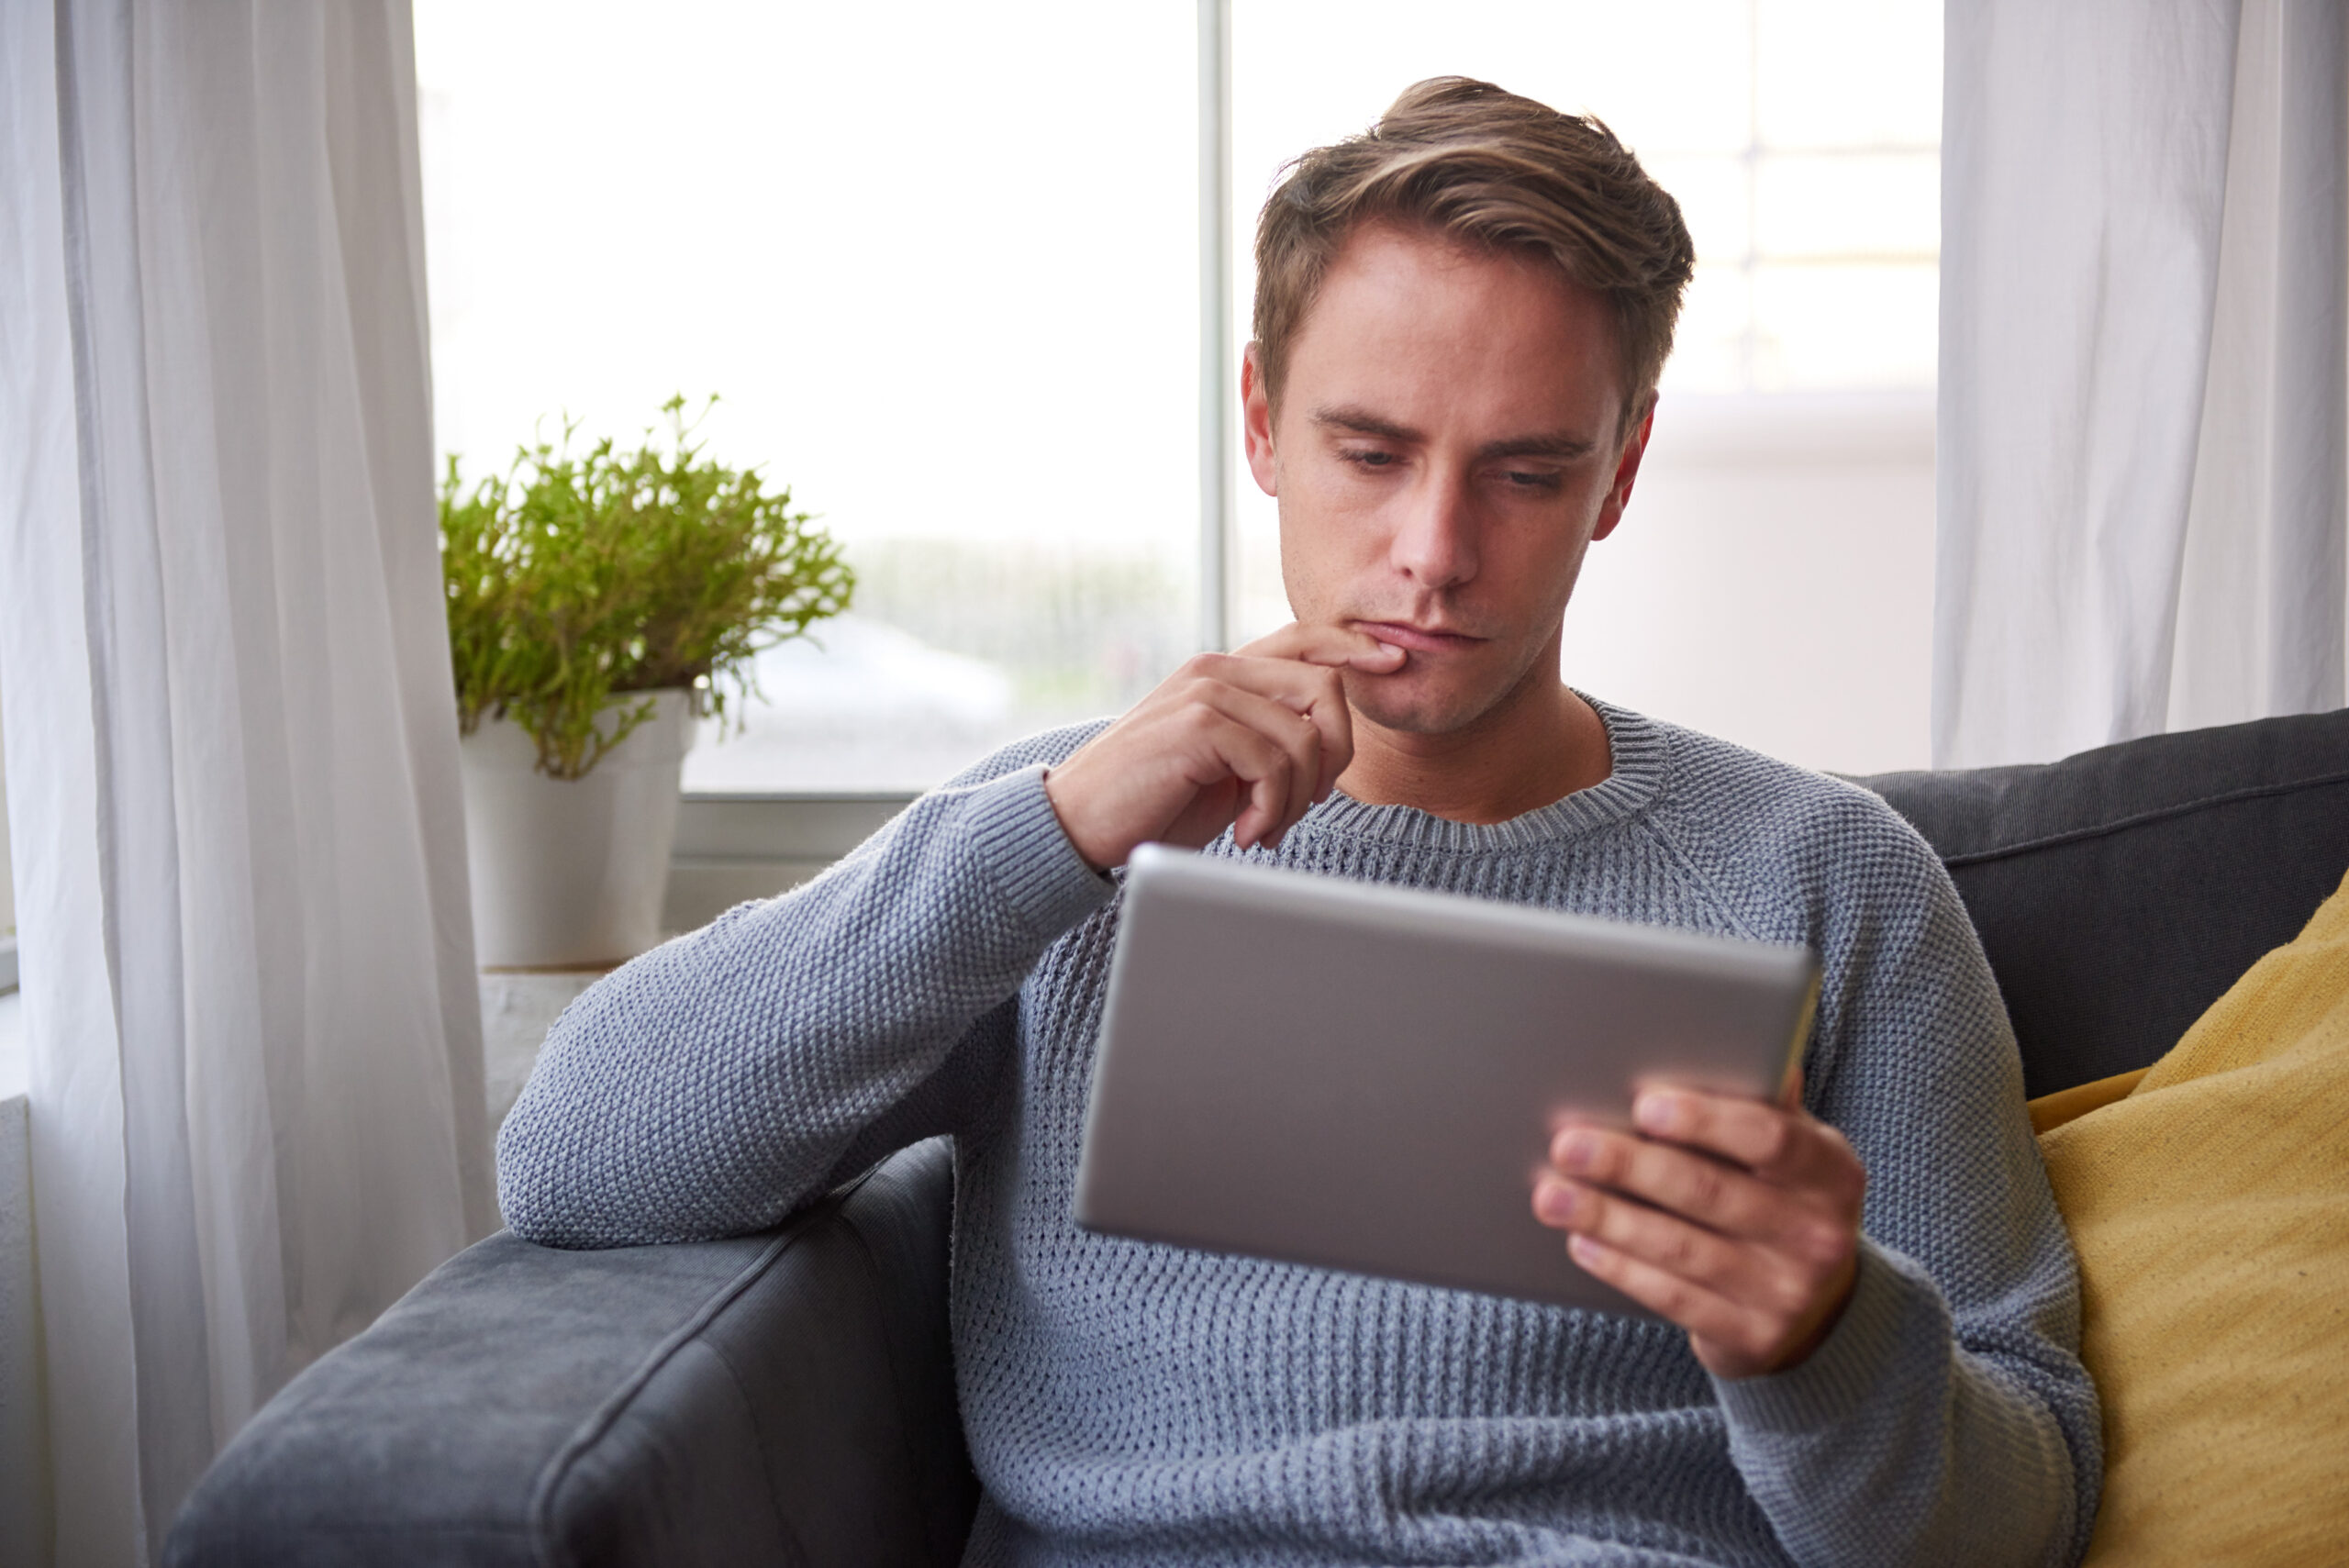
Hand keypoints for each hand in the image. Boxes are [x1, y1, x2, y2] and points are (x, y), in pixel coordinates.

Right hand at [1043, 623, 1403, 870]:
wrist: (1078, 823)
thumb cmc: (1153, 801)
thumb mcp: (1223, 765)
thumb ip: (1266, 740)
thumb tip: (1327, 745)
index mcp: (1223, 674)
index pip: (1302, 638)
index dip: (1351, 646)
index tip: (1390, 662)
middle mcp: (1216, 670)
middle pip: (1323, 688)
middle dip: (1335, 756)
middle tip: (1305, 806)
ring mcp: (1206, 692)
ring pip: (1304, 737)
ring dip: (1297, 799)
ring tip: (1264, 829)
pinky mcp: (1197, 724)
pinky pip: (1275, 762)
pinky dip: (1273, 808)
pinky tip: (1247, 832)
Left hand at [1530, 1071, 1863, 1378]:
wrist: (1819, 1308)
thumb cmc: (1783, 1201)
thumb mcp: (1793, 1152)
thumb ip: (1760, 1104)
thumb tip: (1722, 1041)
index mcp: (1830, 1171)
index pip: (1770, 1137)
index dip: (1706, 1121)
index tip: (1644, 1106)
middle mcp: (1817, 1234)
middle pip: (1708, 1191)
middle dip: (1628, 1165)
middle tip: (1567, 1144)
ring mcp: (1786, 1293)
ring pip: (1680, 1248)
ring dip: (1607, 1217)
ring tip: (1552, 1195)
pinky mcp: (1752, 1337)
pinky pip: (1673, 1297)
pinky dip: (1621, 1266)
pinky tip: (1583, 1241)